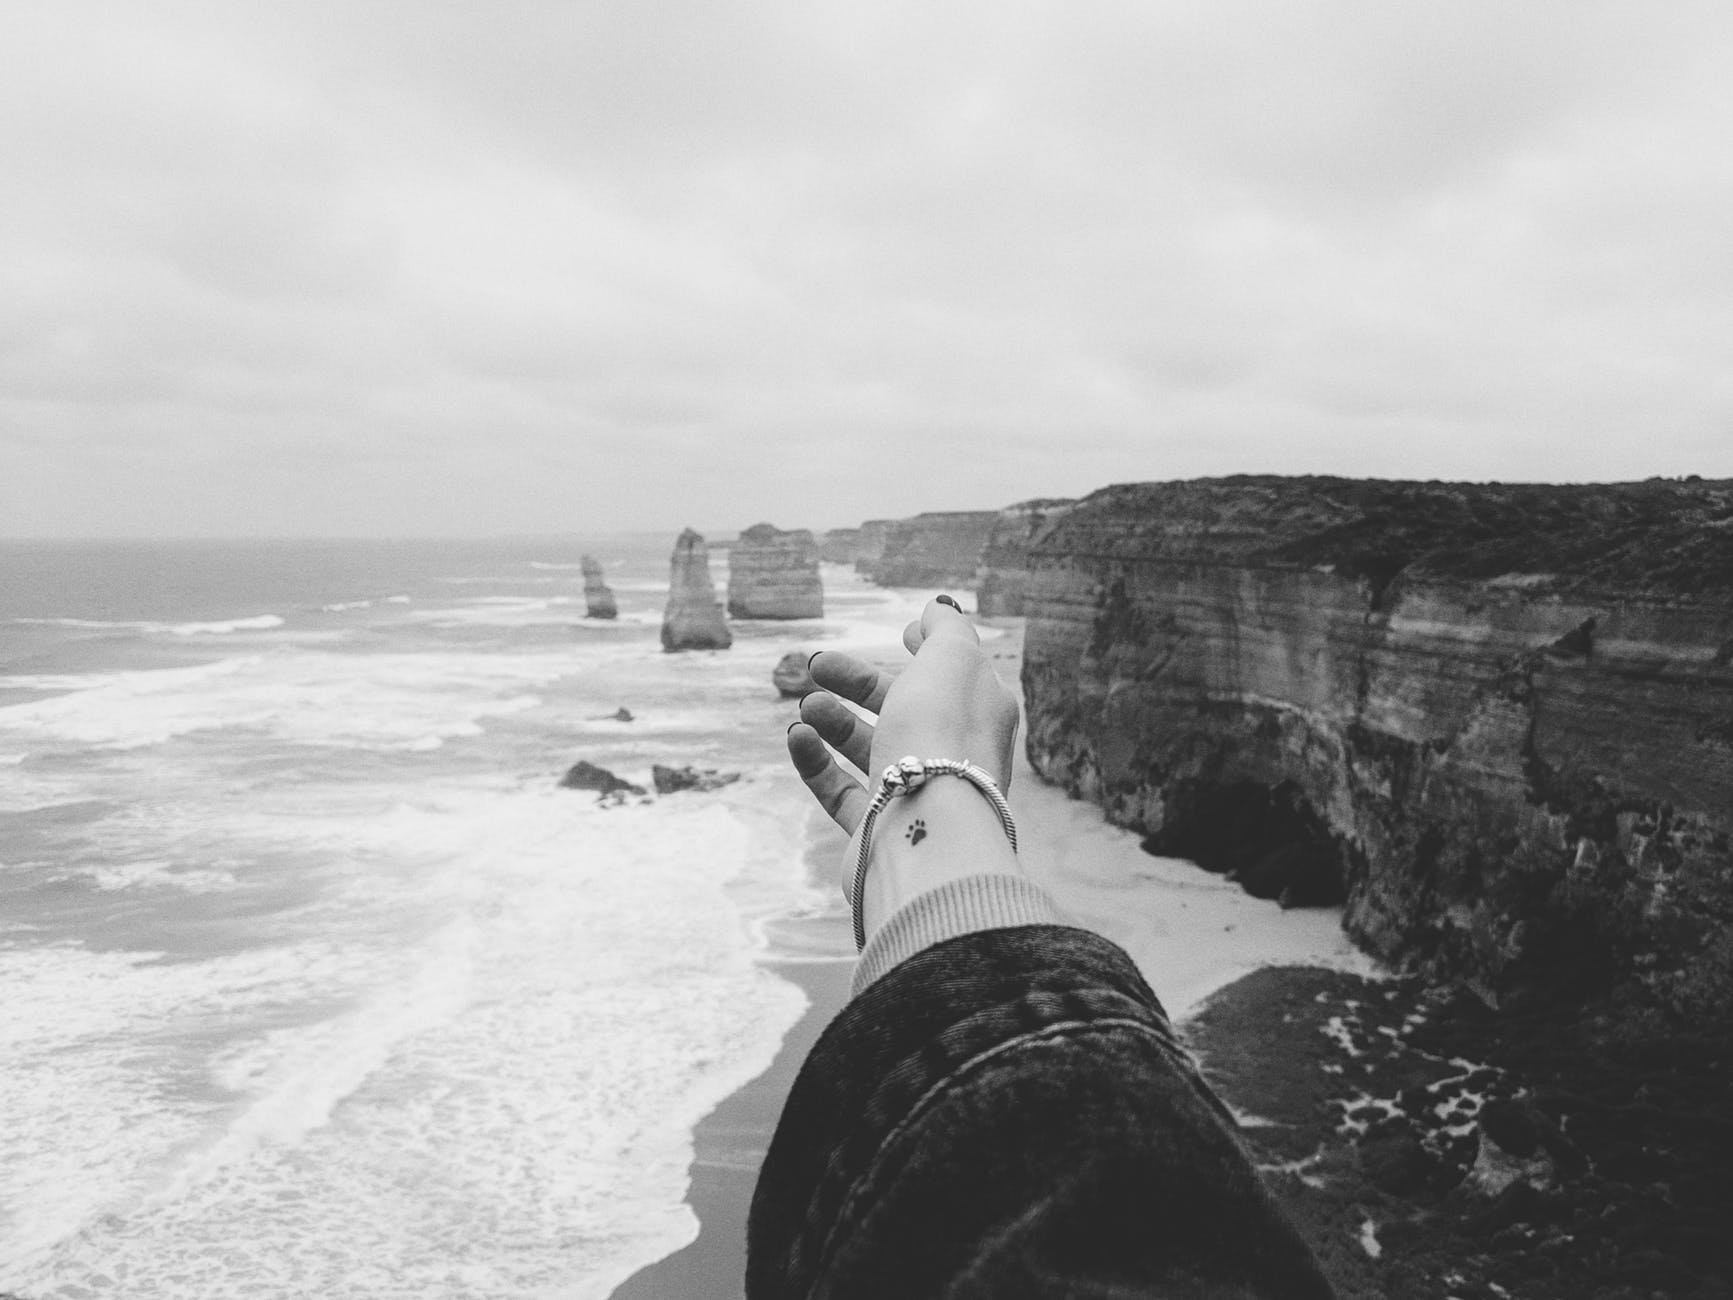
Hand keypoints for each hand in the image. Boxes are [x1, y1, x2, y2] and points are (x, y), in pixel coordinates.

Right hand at [787, 597, 1020, 836]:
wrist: (929, 828)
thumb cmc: (942, 736)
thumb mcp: (951, 659)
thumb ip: (946, 628)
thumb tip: (937, 609)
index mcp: (980, 714)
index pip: (954, 677)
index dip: (929, 651)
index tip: (901, 633)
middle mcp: (952, 755)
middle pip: (902, 710)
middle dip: (858, 683)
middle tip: (817, 665)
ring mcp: (917, 794)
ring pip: (871, 750)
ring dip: (834, 722)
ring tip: (806, 708)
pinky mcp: (881, 829)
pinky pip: (842, 792)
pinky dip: (817, 763)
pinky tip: (797, 738)